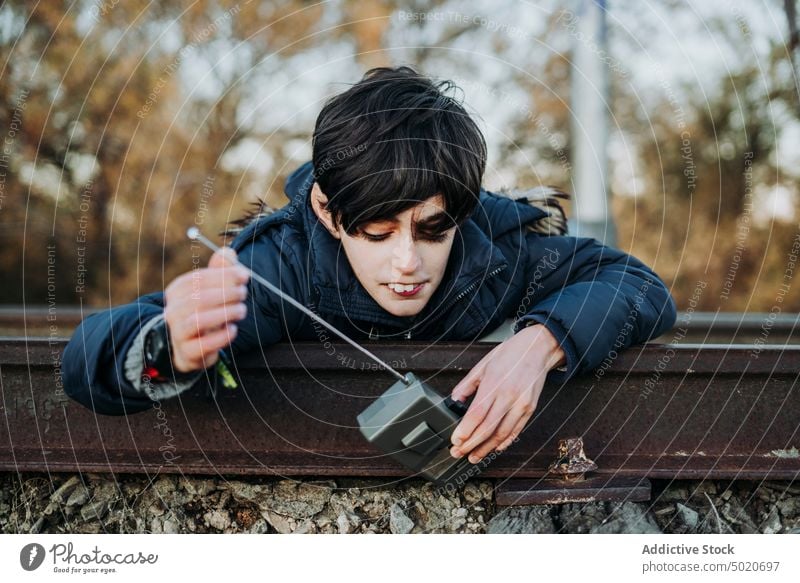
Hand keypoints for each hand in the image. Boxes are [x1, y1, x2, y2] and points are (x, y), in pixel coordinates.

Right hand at [164, 246, 249, 372]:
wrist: (188, 346)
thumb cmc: (203, 312)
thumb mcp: (211, 290)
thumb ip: (220, 270)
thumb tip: (228, 252)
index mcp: (177, 291)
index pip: (197, 279)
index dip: (223, 275)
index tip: (244, 276)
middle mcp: (173, 311)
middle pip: (199, 298)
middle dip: (226, 294)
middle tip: (244, 293)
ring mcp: (178, 333)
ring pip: (198, 320)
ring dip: (225, 313)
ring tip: (241, 310)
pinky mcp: (187, 353)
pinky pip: (203, 345)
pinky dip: (221, 336)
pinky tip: (233, 329)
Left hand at [449, 324, 564, 463]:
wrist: (537, 349)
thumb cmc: (510, 354)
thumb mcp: (483, 364)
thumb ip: (467, 384)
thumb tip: (455, 399)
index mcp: (494, 383)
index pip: (477, 413)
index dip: (466, 430)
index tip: (455, 440)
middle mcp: (509, 396)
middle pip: (488, 427)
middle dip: (471, 444)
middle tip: (458, 452)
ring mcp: (521, 404)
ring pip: (502, 434)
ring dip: (486, 448)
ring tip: (473, 456)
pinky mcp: (530, 409)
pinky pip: (516, 431)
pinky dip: (504, 442)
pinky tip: (493, 448)